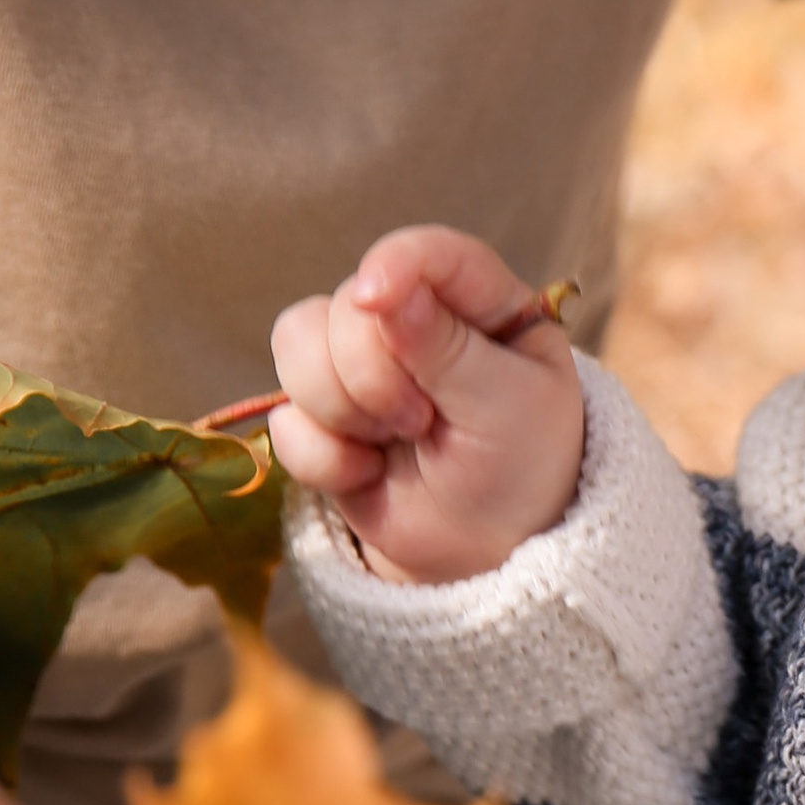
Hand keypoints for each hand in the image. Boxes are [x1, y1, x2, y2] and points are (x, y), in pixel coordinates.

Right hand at [269, 227, 585, 586]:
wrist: (490, 549)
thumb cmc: (521, 465)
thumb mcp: (509, 406)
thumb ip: (448, 347)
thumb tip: (384, 291)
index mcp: (479, 301)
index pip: (431, 255)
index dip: (396, 265)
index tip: (375, 297)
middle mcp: (412, 317)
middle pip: (345, 306)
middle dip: (374, 375)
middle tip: (424, 421)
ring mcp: (359, 362)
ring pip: (295, 344)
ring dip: (341, 408)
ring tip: (399, 440)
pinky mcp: (321, 413)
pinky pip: (283, 417)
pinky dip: (323, 457)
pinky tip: (368, 473)